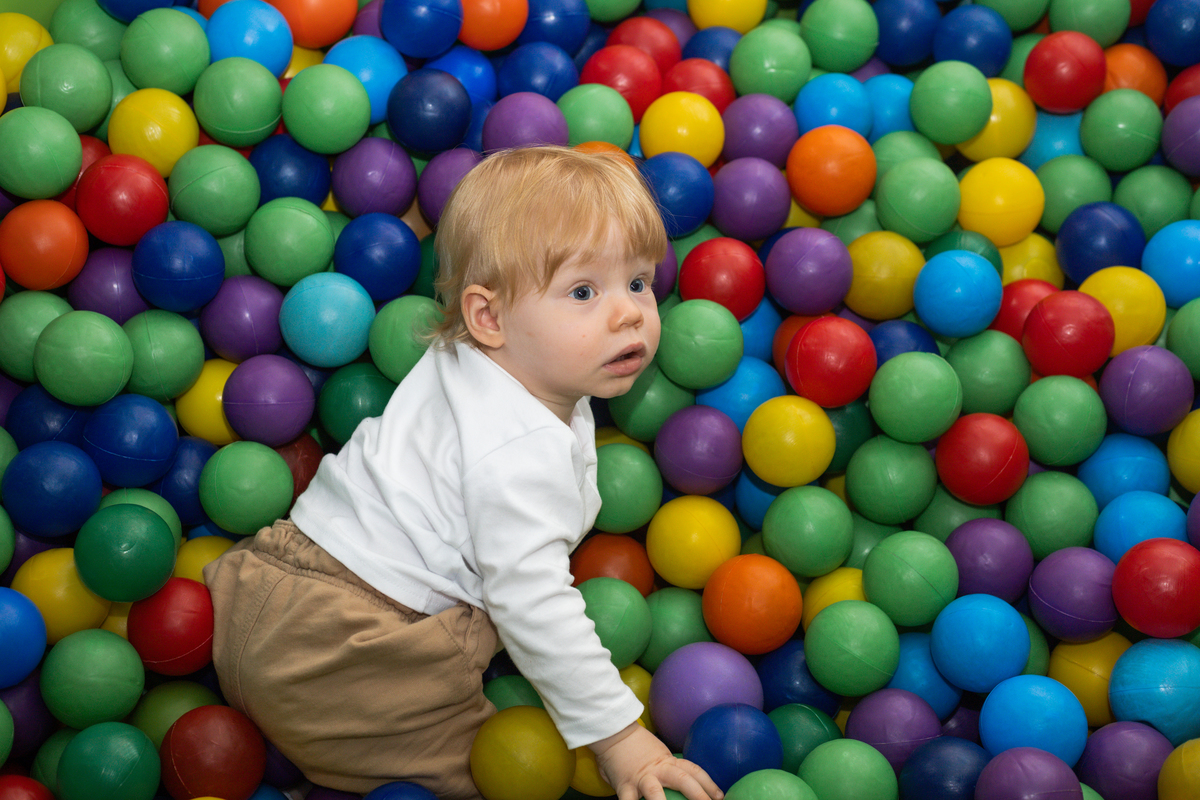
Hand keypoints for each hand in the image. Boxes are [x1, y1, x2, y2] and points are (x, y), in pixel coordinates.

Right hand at [590, 723, 723, 799]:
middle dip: (698, 794)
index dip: (708, 783)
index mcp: (667, 761)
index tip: (720, 796)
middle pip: (683, 780)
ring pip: (655, 793)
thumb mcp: (655, 752)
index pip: (693, 770)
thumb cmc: (633, 743)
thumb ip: (664, 765)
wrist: (613, 732)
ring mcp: (641, 778)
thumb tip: (674, 775)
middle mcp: (658, 770)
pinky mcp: (624, 785)